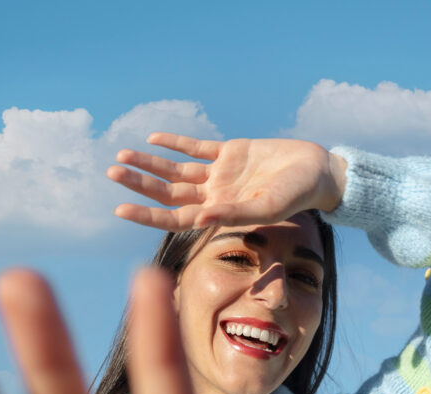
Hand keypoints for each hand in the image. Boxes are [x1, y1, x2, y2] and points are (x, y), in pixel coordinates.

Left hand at [107, 133, 347, 230]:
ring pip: (176, 170)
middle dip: (140, 183)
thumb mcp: (266, 207)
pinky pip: (197, 147)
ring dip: (151, 163)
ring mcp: (220, 174)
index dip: (147, 214)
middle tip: (112, 172)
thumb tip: (199, 219)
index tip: (119, 208)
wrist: (317, 171)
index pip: (174, 218)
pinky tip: (155, 137)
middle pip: (168, 191)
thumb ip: (233, 213)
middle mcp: (215, 196)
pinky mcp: (230, 152)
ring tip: (123, 155)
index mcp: (219, 213)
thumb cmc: (297, 195)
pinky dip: (176, 142)